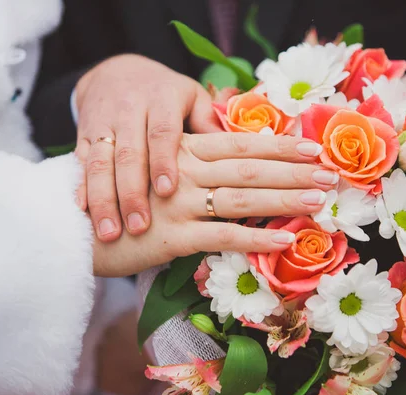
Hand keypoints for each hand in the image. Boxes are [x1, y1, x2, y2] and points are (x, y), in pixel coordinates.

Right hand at [74, 54, 220, 241]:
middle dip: (131, 191)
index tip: (168, 191)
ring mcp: (103, 124)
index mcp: (161, 98)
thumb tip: (242, 154)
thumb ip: (209, 123)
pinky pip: (80, 165)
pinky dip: (81, 190)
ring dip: (104, 199)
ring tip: (110, 233)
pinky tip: (84, 215)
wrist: (115, 72)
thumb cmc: (166, 94)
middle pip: (128, 153)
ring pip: (99, 162)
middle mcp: (129, 110)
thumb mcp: (191, 97)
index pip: (162, 131)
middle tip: (139, 226)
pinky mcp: (83, 136)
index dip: (163, 161)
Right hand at [92, 132, 337, 276]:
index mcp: (182, 151)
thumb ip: (190, 160)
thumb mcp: (153, 167)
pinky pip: (221, 236)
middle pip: (249, 167)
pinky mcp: (171, 237)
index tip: (314, 148)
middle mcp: (184, 171)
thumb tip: (227, 156)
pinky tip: (285, 242)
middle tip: (331, 173)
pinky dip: (255, 240)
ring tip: (320, 201)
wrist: (75, 222)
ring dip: (285, 199)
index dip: (279, 145)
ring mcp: (179, 204)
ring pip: (242, 198)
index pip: (240, 142)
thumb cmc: (119, 194)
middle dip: (293, 170)